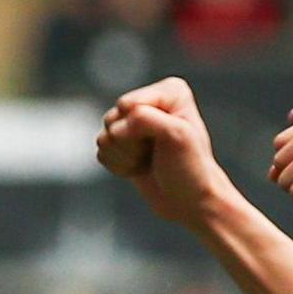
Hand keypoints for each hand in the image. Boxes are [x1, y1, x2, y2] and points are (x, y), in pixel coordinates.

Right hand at [97, 78, 236, 231]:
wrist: (190, 203)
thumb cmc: (190, 168)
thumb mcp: (175, 135)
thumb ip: (143, 118)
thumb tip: (112, 129)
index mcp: (170, 91)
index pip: (128, 105)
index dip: (140, 128)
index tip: (166, 143)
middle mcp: (150, 102)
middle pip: (113, 119)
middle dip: (130, 143)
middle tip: (156, 154)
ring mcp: (134, 123)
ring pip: (104, 137)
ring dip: (125, 157)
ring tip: (149, 162)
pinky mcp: (122, 144)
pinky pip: (102, 152)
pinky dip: (119, 166)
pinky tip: (141, 168)